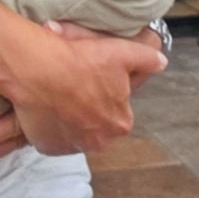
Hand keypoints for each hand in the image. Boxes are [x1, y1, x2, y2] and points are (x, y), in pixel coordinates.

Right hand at [3, 19, 163, 156]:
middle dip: (88, 108)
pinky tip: (45, 105)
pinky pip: (52, 137)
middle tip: (73, 83)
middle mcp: (99, 141)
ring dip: (69, 117)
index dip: (105, 91)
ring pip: (74, 131)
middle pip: (97, 123)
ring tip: (56, 92)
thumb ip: (145, 58)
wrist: (37, 68)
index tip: (91, 75)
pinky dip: (50, 125)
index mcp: (120, 121)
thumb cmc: (78, 59)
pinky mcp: (48, 146)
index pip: (117, 109)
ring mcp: (72, 146)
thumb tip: (161, 62)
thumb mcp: (119, 51)